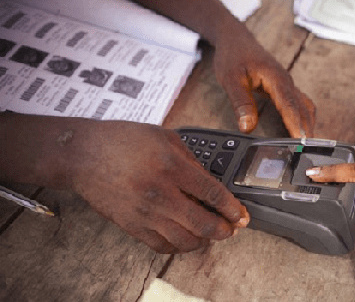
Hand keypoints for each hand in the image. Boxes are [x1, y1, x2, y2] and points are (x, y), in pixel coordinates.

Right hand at [68, 120, 248, 252]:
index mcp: (171, 166)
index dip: (233, 208)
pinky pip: (161, 246)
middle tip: (231, 228)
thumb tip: (211, 183)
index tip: (242, 215)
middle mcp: (159, 193)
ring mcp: (144, 213)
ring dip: (204, 241)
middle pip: (203, 224)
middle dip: (224, 230)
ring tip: (210, 233)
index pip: (213, 194)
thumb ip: (191, 160)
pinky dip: (178, 246)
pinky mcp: (131, 225)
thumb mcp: (165, 137)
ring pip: (184, 240)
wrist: (82, 154)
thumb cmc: (122, 141)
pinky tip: (185, 237)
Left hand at [213, 26, 314, 137]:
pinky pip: (300, 104)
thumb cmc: (233, 56)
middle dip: (307, 130)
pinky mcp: (284, 86)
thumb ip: (241, 103)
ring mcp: (287, 84)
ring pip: (305, 107)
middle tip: (309, 151)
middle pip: (303, 109)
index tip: (302, 141)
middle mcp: (286, 82)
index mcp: (276, 79)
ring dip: (308, 124)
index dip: (297, 125)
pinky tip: (300, 129)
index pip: (290, 106)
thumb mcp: (231, 80)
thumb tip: (247, 126)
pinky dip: (303, 118)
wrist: (235, 38)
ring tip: (308, 145)